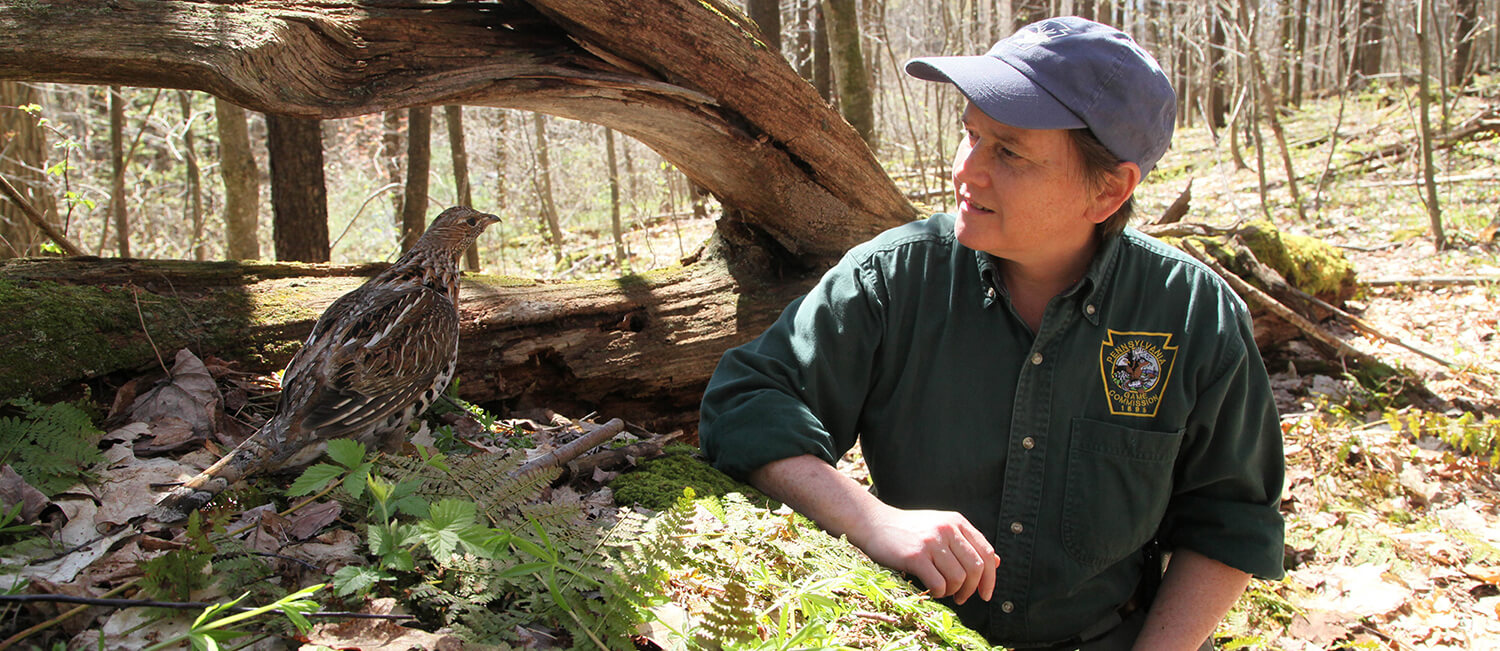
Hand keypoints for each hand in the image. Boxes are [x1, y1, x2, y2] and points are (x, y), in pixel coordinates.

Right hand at [847, 505, 999, 604]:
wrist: (875, 523)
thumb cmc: (910, 530)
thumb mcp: (942, 527)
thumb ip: (967, 542)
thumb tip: (996, 562)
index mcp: (957, 522)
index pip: (986, 553)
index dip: (990, 577)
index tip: (985, 593)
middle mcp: (947, 530)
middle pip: (976, 568)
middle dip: (973, 589)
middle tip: (963, 597)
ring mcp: (931, 543)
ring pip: (958, 578)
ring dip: (954, 592)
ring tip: (945, 591)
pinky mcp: (916, 556)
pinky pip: (939, 584)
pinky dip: (939, 593)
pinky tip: (932, 590)